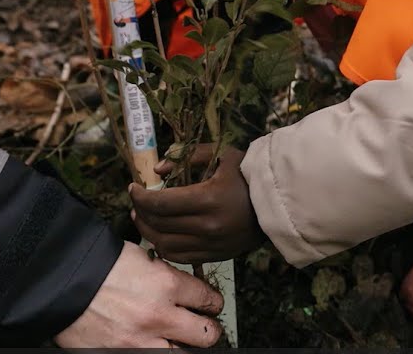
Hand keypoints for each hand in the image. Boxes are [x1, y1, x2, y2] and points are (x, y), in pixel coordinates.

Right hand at [54, 241, 223, 347]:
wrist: (56, 280)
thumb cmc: (93, 263)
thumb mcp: (136, 257)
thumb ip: (162, 274)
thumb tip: (178, 286)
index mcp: (165, 284)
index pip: (208, 299)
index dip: (212, 301)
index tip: (210, 304)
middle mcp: (159, 316)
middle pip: (206, 334)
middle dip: (208, 329)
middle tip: (205, 326)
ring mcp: (140, 342)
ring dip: (183, 346)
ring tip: (179, 340)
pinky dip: (154, 350)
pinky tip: (151, 343)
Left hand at [129, 145, 264, 263]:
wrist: (279, 203)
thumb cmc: (250, 174)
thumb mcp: (222, 155)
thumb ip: (188, 156)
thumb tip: (157, 170)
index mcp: (208, 199)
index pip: (160, 202)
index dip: (140, 196)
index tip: (133, 187)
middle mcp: (208, 227)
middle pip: (159, 224)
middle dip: (140, 212)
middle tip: (135, 201)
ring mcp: (211, 245)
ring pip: (165, 245)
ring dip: (148, 231)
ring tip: (143, 218)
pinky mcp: (216, 256)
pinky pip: (180, 257)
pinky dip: (164, 247)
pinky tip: (160, 233)